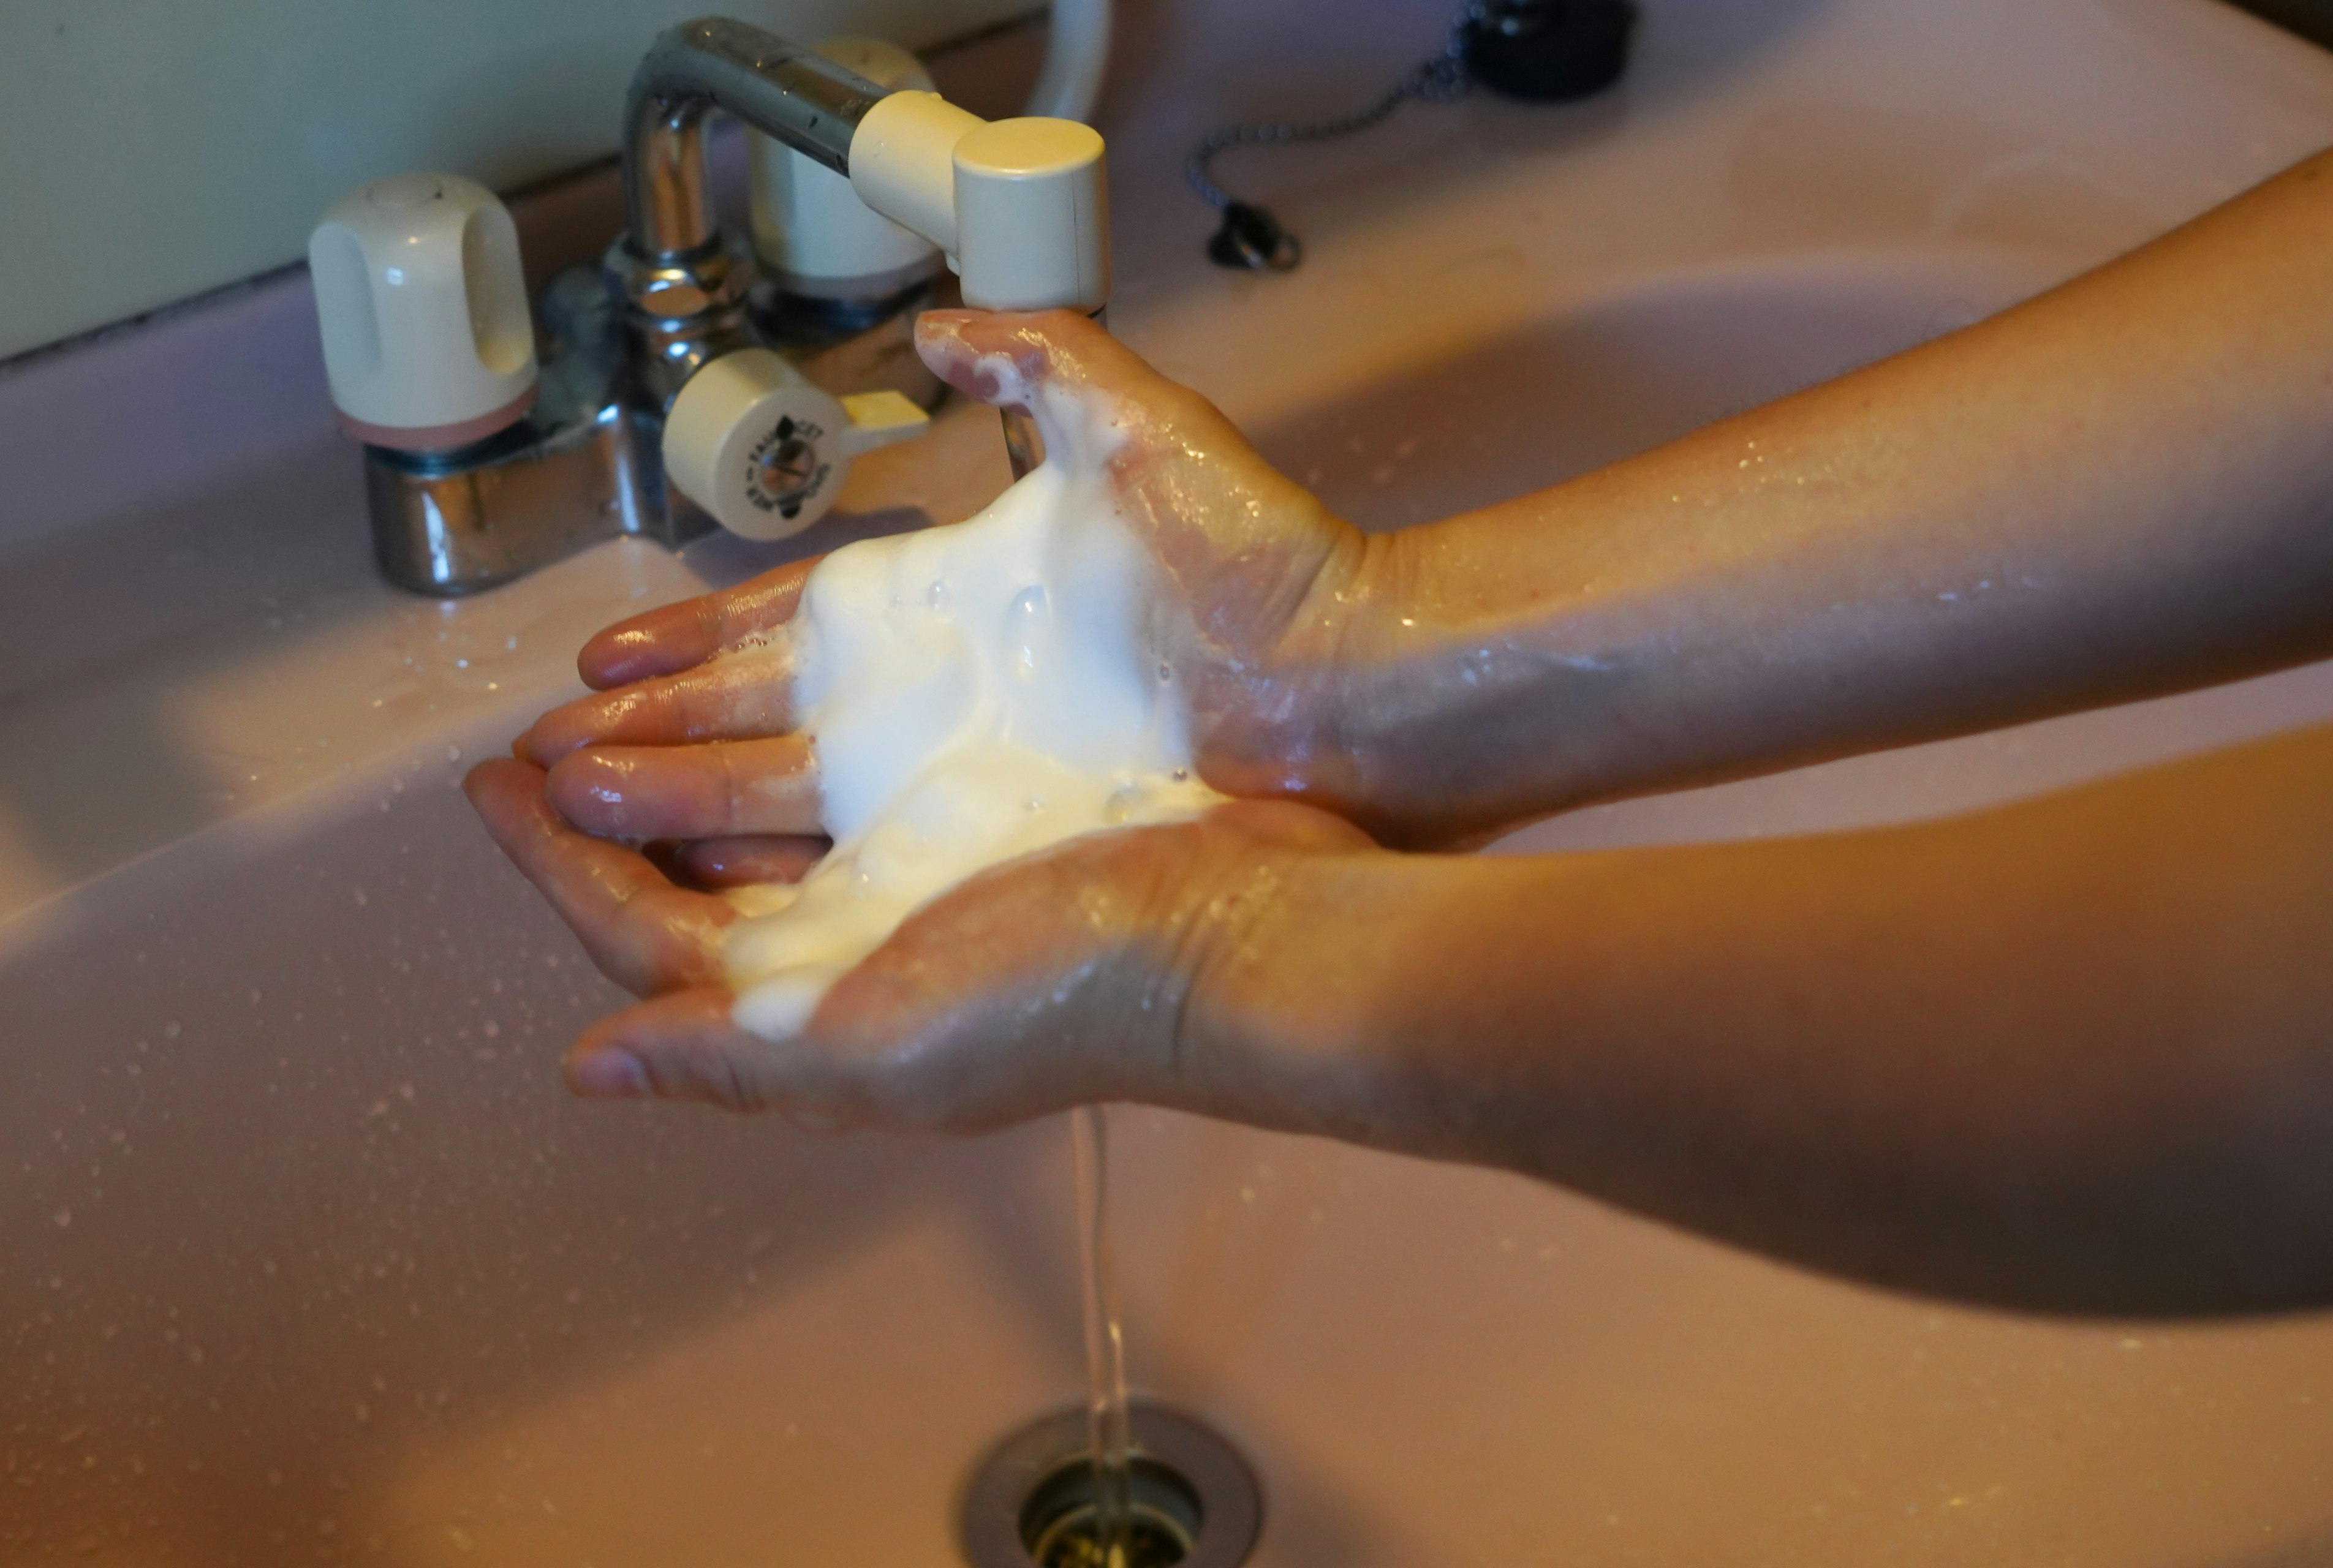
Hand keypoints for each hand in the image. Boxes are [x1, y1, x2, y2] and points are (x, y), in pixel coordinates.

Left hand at [466, 754, 1372, 1129]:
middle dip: (604, 810)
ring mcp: (904, 887)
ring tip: (617, 693)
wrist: (1234, 929)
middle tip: (540, 729)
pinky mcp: (966, 824)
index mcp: (806, 1015)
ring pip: (753, 818)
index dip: (555, 867)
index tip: (492, 783)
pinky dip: (784, 732)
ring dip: (679, 762)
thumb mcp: (877, 1044)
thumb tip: (586, 1067)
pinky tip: (765, 687)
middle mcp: (842, 954)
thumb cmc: (1058, 997)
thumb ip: (729, 1057)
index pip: (641, 936)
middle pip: (686, 880)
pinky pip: (838, 775)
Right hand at [512, 307, 1393, 844]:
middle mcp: (945, 723)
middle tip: (541, 757)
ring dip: (667, 819)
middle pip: (757, 735)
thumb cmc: (1266, 569)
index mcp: (956, 621)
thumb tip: (943, 331)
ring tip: (564, 817)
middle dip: (645, 743)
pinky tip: (673, 922)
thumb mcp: (1135, 433)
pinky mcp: (983, 878)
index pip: (793, 635)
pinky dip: (751, 908)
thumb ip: (1037, 363)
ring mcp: (963, 806)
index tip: (605, 653)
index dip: (695, 642)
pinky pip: (841, 898)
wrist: (1353, 691)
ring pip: (775, 822)